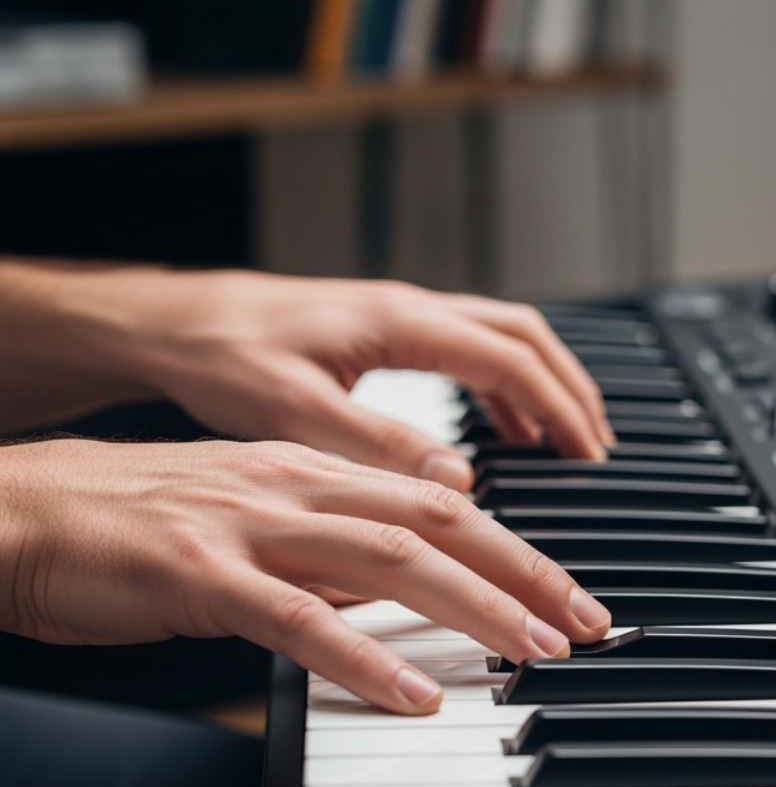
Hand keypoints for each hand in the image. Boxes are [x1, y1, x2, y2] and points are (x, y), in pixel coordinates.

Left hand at [0, 263, 615, 489]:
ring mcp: (399, 316)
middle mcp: (410, 310)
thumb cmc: (219, 354)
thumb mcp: (295, 411)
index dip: (560, 408)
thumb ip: (379, 443)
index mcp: (401, 323)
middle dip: (571, 390)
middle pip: (525, 337)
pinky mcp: (382, 332)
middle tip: (597, 445)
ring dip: (541, 386)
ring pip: (501, 338)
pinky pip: (468, 350)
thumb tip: (458, 476)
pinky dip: (502, 387)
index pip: (512, 360)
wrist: (166, 322)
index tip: (589, 454)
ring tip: (564, 440)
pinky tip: (497, 428)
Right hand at [0, 439, 612, 713]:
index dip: (517, 548)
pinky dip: (363, 657)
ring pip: (390, 559)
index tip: (569, 593)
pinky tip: (412, 695)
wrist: (21, 509)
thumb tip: (401, 583)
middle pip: (441, 522)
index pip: (444, 501)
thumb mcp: (252, 518)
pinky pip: (296, 621)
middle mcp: (296, 486)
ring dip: (474, 608)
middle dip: (525, 574)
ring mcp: (251, 525)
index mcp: (313, 471)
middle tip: (585, 623)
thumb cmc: (134, 520)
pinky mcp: (199, 575)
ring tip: (530, 651)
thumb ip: (328, 544)